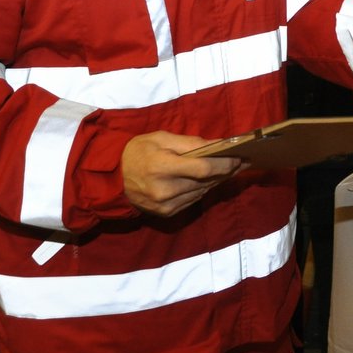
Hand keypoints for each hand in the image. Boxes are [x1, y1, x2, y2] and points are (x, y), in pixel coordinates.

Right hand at [120, 130, 241, 216]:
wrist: (111, 178)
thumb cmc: (137, 151)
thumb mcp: (161, 138)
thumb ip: (190, 143)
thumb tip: (218, 145)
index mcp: (162, 166)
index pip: (203, 169)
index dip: (225, 164)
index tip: (240, 157)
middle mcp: (165, 190)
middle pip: (206, 182)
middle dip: (225, 171)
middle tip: (241, 162)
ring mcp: (166, 205)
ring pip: (202, 192)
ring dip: (216, 181)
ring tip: (229, 170)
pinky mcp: (166, 214)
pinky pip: (193, 201)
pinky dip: (202, 190)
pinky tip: (209, 181)